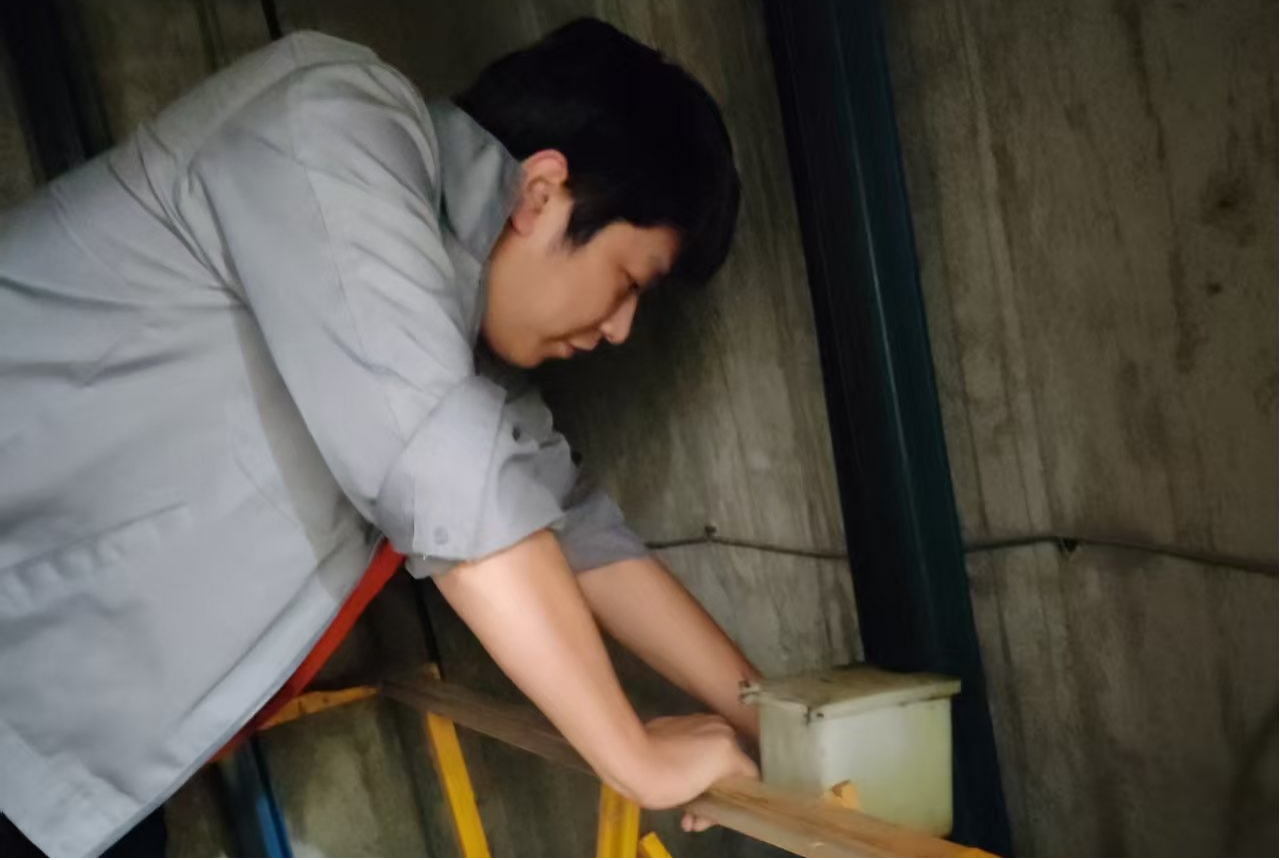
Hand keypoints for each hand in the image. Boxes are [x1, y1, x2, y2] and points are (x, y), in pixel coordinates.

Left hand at [637, 714, 757, 830]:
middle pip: (727, 766)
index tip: (715, 816)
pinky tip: (672, 786)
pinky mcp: (675, 722)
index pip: (747, 776)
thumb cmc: (668, 779)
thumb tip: (712, 793)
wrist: (629, 758)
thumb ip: (719, 790)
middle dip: (713, 795)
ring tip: (683, 812)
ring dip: (698, 784)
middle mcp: (718, 727)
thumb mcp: (701, 796)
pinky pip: (690, 746)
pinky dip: (685, 765)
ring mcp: (696, 722)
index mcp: (728, 744)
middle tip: (696, 818)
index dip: (735, 801)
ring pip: (707, 757)